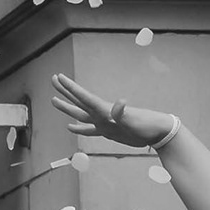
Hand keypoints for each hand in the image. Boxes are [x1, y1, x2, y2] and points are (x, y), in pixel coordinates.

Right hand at [48, 73, 180, 150]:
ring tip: (54, 100)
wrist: (156, 132)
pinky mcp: (107, 132)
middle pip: (78, 101)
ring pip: (80, 113)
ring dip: (67, 107)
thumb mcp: (133, 120)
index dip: (70, 88)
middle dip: (65, 91)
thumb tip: (120, 103)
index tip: (59, 77)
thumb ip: (123, 113)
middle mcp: (101, 114)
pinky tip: (70, 128)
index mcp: (104, 110)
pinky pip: (88, 130)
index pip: (83, 97)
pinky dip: (79, 129)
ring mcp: (103, 123)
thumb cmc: (146, 125)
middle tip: (53, 79)